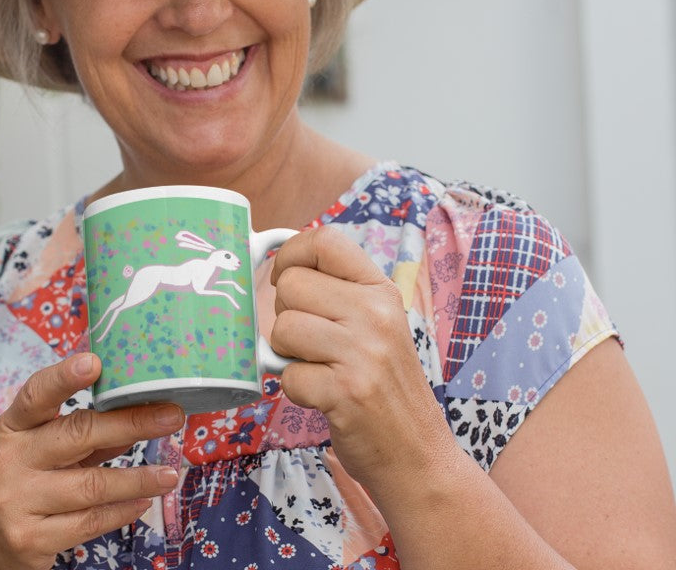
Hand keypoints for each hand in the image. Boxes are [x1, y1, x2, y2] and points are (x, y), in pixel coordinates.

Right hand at [0, 353, 184, 569]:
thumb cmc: (26, 480)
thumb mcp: (42, 449)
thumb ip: (83, 429)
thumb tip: (142, 404)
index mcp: (13, 427)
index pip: (36, 395)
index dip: (64, 377)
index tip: (95, 362)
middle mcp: (11, 460)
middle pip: (77, 435)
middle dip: (130, 423)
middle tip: (171, 416)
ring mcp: (17, 501)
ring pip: (91, 485)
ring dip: (138, 478)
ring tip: (170, 474)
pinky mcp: (30, 539)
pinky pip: (89, 522)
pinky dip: (122, 511)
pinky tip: (144, 502)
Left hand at [270, 227, 453, 495]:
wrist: (416, 454)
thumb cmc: (383, 386)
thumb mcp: (376, 326)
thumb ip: (337, 293)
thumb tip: (276, 265)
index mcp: (381, 291)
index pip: (325, 240)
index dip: (290, 254)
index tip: (284, 277)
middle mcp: (375, 314)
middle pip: (291, 286)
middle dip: (286, 316)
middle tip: (311, 343)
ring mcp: (363, 352)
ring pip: (283, 328)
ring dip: (287, 355)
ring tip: (319, 368)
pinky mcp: (346, 391)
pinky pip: (286, 374)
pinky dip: (295, 389)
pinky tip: (323, 396)